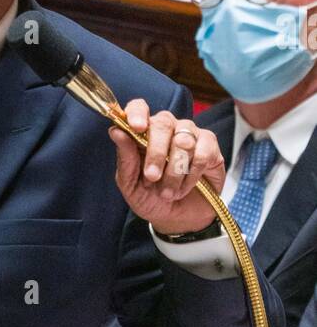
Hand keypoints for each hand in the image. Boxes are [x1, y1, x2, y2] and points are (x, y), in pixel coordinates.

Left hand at [109, 99, 224, 235]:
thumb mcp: (130, 185)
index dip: (137, 113)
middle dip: (155, 153)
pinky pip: (201, 153)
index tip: (137, 127)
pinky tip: (185, 187)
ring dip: (173, 172)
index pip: (139, 108)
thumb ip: (125, 159)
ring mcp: (190, 134)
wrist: (176, 219)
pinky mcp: (210, 146)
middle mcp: (167, 128)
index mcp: (143, 132)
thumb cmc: (150, 198)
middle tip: (152, 178)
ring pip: (183, 140)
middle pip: (163, 123)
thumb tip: (116, 131)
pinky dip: (191, 175)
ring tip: (168, 192)